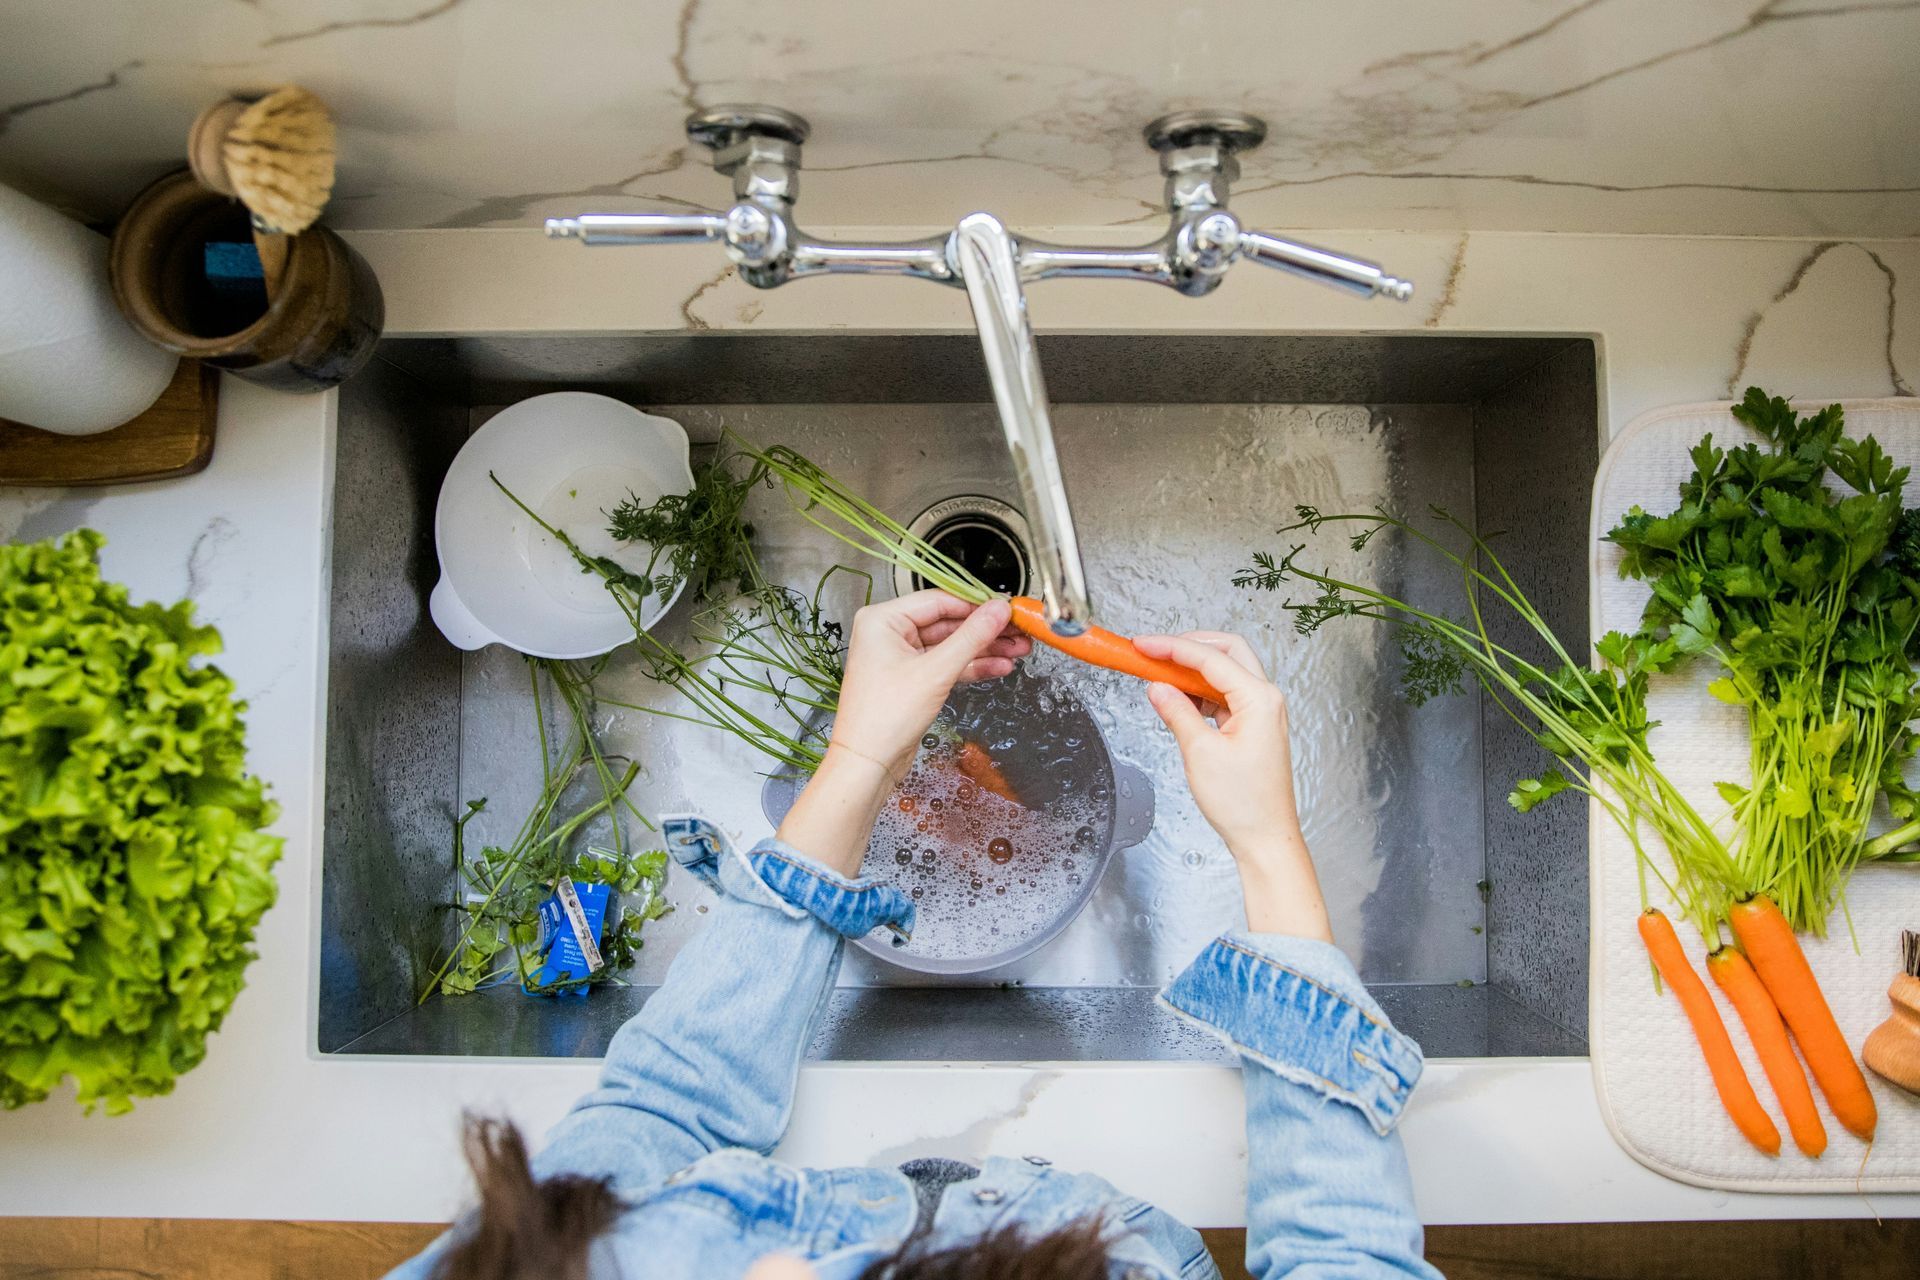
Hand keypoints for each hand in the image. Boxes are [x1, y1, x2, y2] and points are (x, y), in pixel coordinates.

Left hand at [777, 591, 1028, 874]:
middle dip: (986, 630)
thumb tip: (999, 610)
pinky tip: (998, 666)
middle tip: (1019, 630)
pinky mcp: (911, 679)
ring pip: (950, 645)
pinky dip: (970, 666)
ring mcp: (900, 657)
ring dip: (984, 649)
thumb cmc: (885, 717)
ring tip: (1018, 649)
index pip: (939, 601)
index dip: (977, 605)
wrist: (868, 763)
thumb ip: (972, 637)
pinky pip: (945, 664)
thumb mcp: (936, 671)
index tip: (1007, 608)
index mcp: (883, 620)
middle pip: (947, 622)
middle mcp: (888, 634)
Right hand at [1134, 631, 1330, 941]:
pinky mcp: (1252, 725)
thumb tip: (1158, 688)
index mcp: (1259, 699)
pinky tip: (1178, 698)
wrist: (1265, 837)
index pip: (1210, 658)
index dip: (1172, 647)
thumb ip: (1177, 713)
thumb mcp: (1200, 753)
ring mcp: (1261, 712)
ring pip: (1226, 671)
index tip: (1143, 645)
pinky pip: (1224, 694)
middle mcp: (1265, 699)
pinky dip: (1200, 690)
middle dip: (1188, 645)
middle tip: (1153, 650)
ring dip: (1192, 668)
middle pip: (1226, 650)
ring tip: (1159, 674)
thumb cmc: (1244, 804)